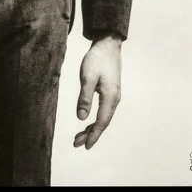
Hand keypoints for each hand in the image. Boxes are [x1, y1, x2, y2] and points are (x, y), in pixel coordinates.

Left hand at [73, 35, 121, 150]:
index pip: (102, 121)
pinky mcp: (111, 92)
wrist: (108, 45)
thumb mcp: (87, 76)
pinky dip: (96, 119)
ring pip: (104, 117)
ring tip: (79, 136)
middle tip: (76, 143)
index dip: (93, 134)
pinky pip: (104, 111)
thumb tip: (81, 118)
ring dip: (92, 128)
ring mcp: (114, 96)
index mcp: (110, 96)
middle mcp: (114, 99)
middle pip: (103, 122)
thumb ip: (85, 97)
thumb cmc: (97, 59)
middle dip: (91, 134)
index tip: (84, 145)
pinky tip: (88, 121)